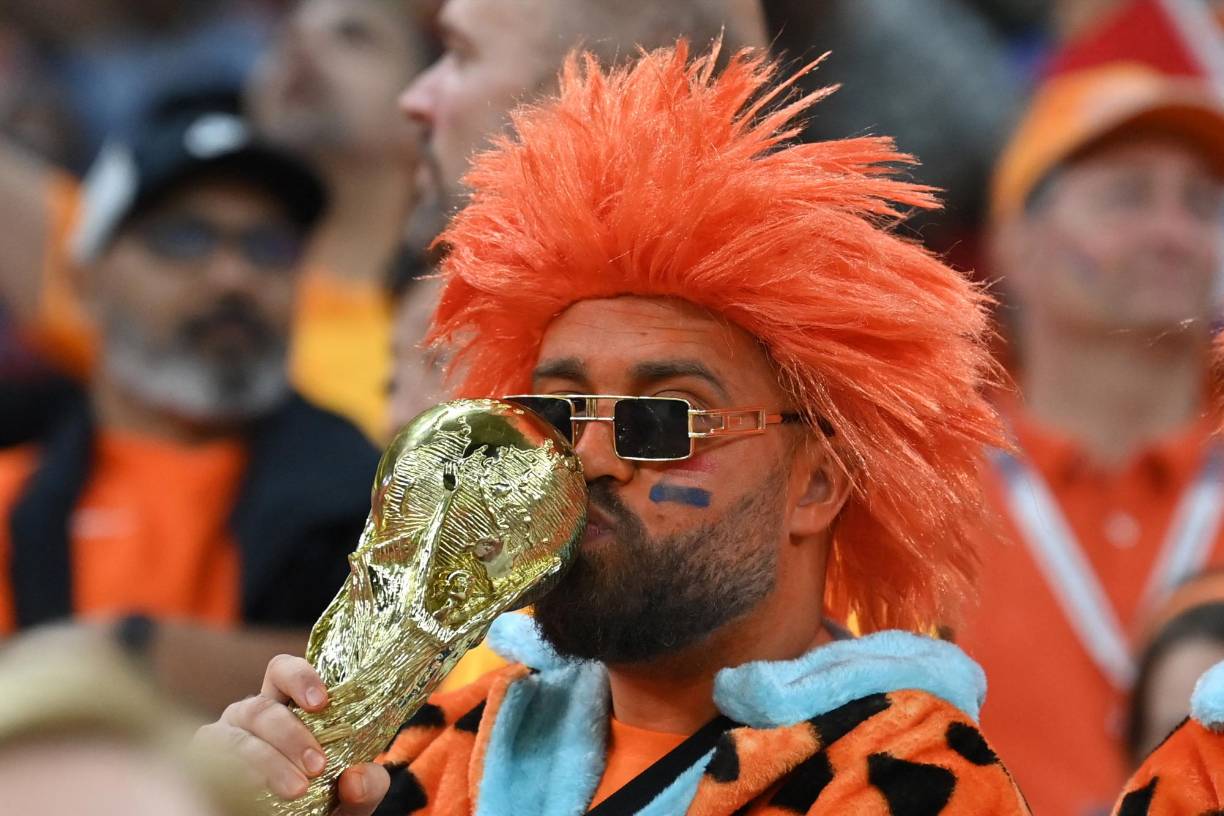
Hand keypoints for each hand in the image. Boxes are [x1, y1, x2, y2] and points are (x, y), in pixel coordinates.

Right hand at [194, 655, 389, 814]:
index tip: (322, 702)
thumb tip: (356, 779)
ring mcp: (222, 740)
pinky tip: (254, 789)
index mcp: (286, 706)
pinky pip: (210, 764)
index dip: (300, 676)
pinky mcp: (202, 769)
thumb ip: (366, 785)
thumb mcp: (351, 796)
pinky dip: (235, 775)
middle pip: (262, 708)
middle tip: (318, 766)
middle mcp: (249, 716)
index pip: (283, 670)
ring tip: (296, 789)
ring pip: (236, 738)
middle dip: (292, 735)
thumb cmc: (321, 804)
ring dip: (268, 761)